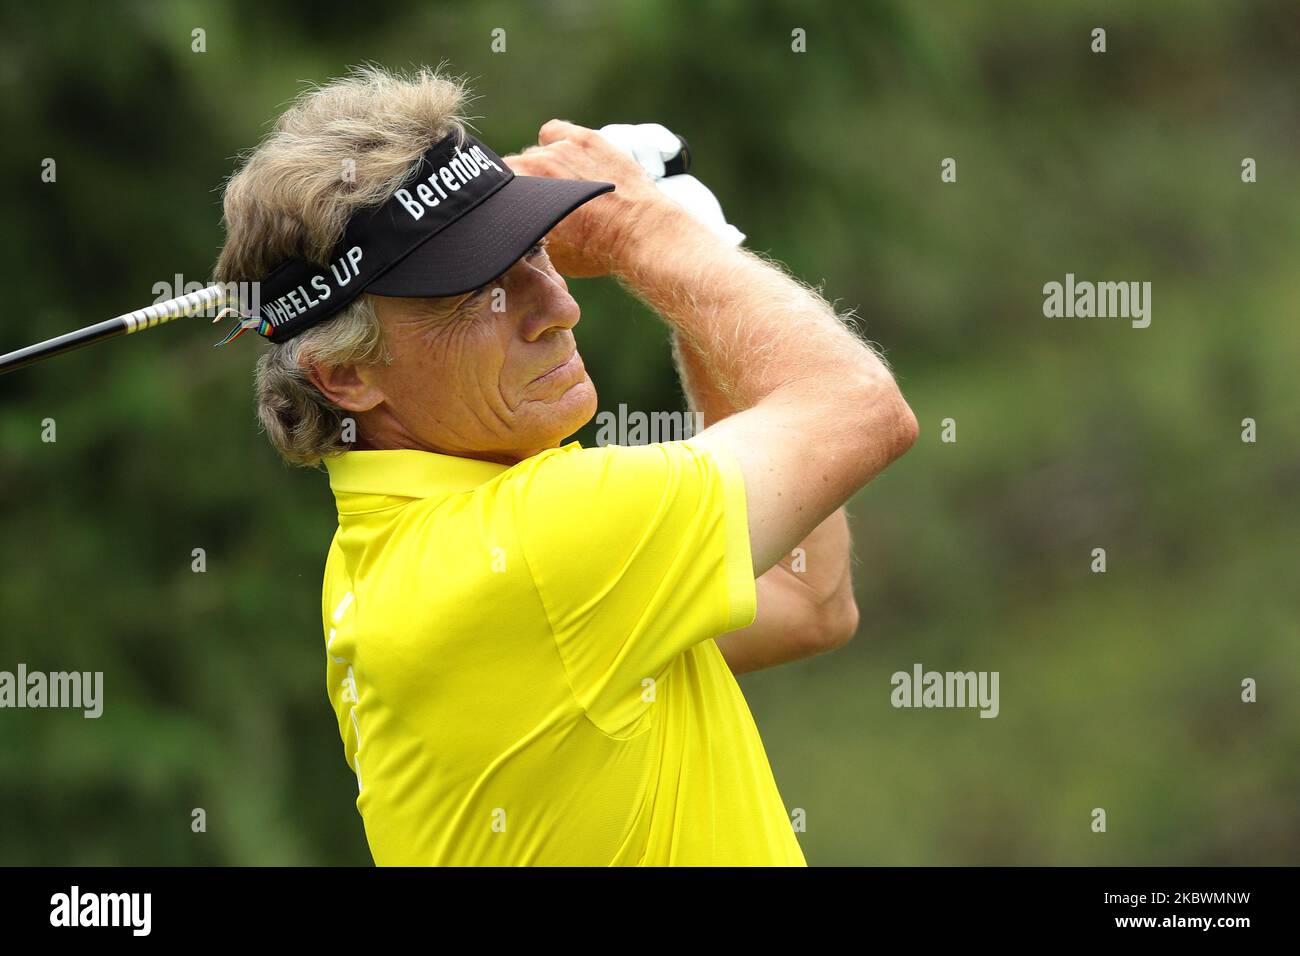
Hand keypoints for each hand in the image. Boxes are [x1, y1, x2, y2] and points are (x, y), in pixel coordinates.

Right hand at [504, 119, 677, 276]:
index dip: (505, 203)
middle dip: (524, 186)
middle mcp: (533, 167)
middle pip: (515, 170)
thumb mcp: (550, 254)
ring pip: (535, 154)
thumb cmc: (596, 250)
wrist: (638, 233)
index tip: (514, 211)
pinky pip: (552, 131)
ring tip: (563, 187)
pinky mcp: (583, 139)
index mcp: (520, 196)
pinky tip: (566, 157)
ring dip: (543, 167)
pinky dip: (555, 142)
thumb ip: (525, 235)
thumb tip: (516, 234)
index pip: (495, 190)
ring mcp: (558, 150)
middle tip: (543, 204)